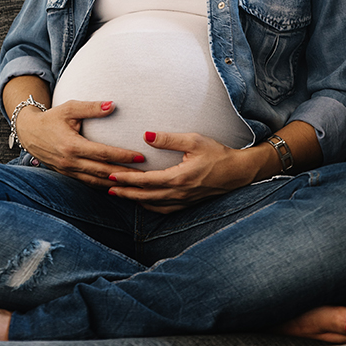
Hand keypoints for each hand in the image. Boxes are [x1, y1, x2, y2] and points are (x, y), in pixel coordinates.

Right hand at [16, 100, 144, 187]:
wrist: (29, 133)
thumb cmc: (52, 117)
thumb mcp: (70, 108)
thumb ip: (91, 107)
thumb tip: (113, 105)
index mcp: (72, 145)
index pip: (102, 153)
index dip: (122, 156)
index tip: (140, 156)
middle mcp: (70, 162)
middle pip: (102, 171)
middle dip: (125, 174)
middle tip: (146, 175)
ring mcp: (68, 171)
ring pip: (96, 181)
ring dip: (117, 184)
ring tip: (136, 184)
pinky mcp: (67, 175)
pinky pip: (88, 183)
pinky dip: (104, 186)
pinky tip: (117, 187)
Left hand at [108, 131, 260, 212]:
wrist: (238, 172)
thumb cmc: (217, 153)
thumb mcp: (194, 140)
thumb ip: (169, 139)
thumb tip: (146, 135)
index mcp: (179, 178)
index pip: (146, 181)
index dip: (128, 178)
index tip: (112, 174)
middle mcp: (179, 193)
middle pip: (145, 196)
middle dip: (125, 192)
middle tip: (108, 187)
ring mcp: (183, 201)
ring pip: (153, 205)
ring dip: (135, 200)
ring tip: (120, 194)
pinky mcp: (188, 203)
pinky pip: (164, 209)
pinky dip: (150, 206)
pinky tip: (143, 201)